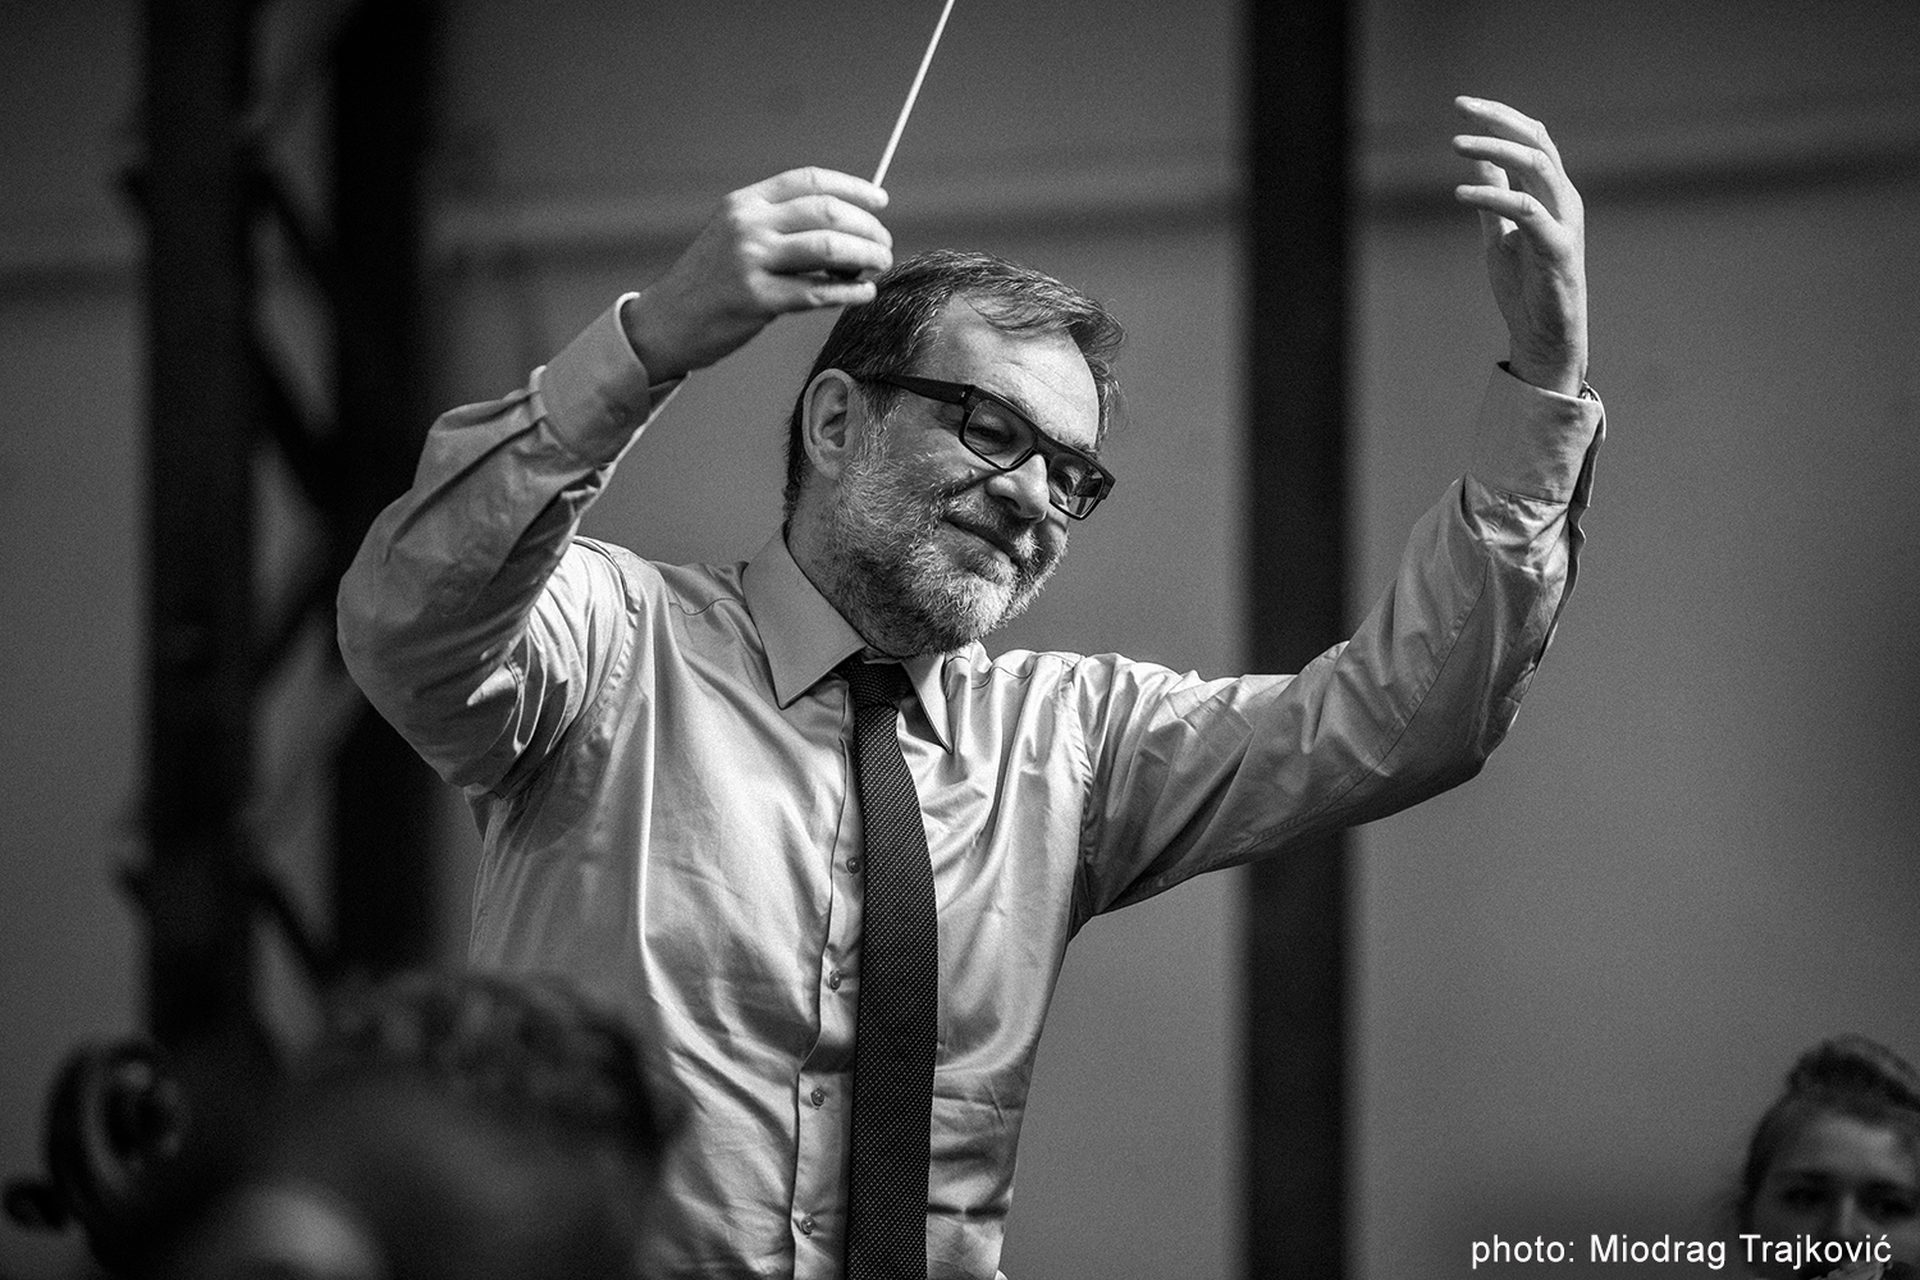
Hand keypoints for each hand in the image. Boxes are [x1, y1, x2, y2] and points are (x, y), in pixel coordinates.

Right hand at [622, 167, 892, 381]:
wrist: (665, 321)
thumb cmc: (710, 282)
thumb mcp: (735, 236)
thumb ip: (780, 226)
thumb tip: (846, 227)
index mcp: (745, 202)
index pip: (810, 181)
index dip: (853, 189)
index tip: (880, 202)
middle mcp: (748, 225)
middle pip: (826, 212)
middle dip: (867, 227)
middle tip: (884, 245)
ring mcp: (750, 261)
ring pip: (828, 248)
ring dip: (865, 256)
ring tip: (879, 266)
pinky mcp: (756, 299)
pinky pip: (818, 292)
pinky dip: (849, 292)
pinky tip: (863, 293)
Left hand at [1451, 97, 1587, 395]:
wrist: (1543, 333)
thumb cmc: (1525, 284)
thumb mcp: (1499, 229)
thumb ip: (1492, 192)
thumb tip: (1477, 158)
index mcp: (1550, 192)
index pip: (1531, 138)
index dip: (1500, 117)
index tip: (1464, 104)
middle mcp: (1562, 199)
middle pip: (1537, 140)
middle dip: (1499, 120)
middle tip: (1461, 109)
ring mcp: (1563, 221)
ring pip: (1538, 166)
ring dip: (1496, 150)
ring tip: (1458, 145)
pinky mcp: (1558, 247)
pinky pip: (1527, 211)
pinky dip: (1494, 196)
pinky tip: (1461, 193)